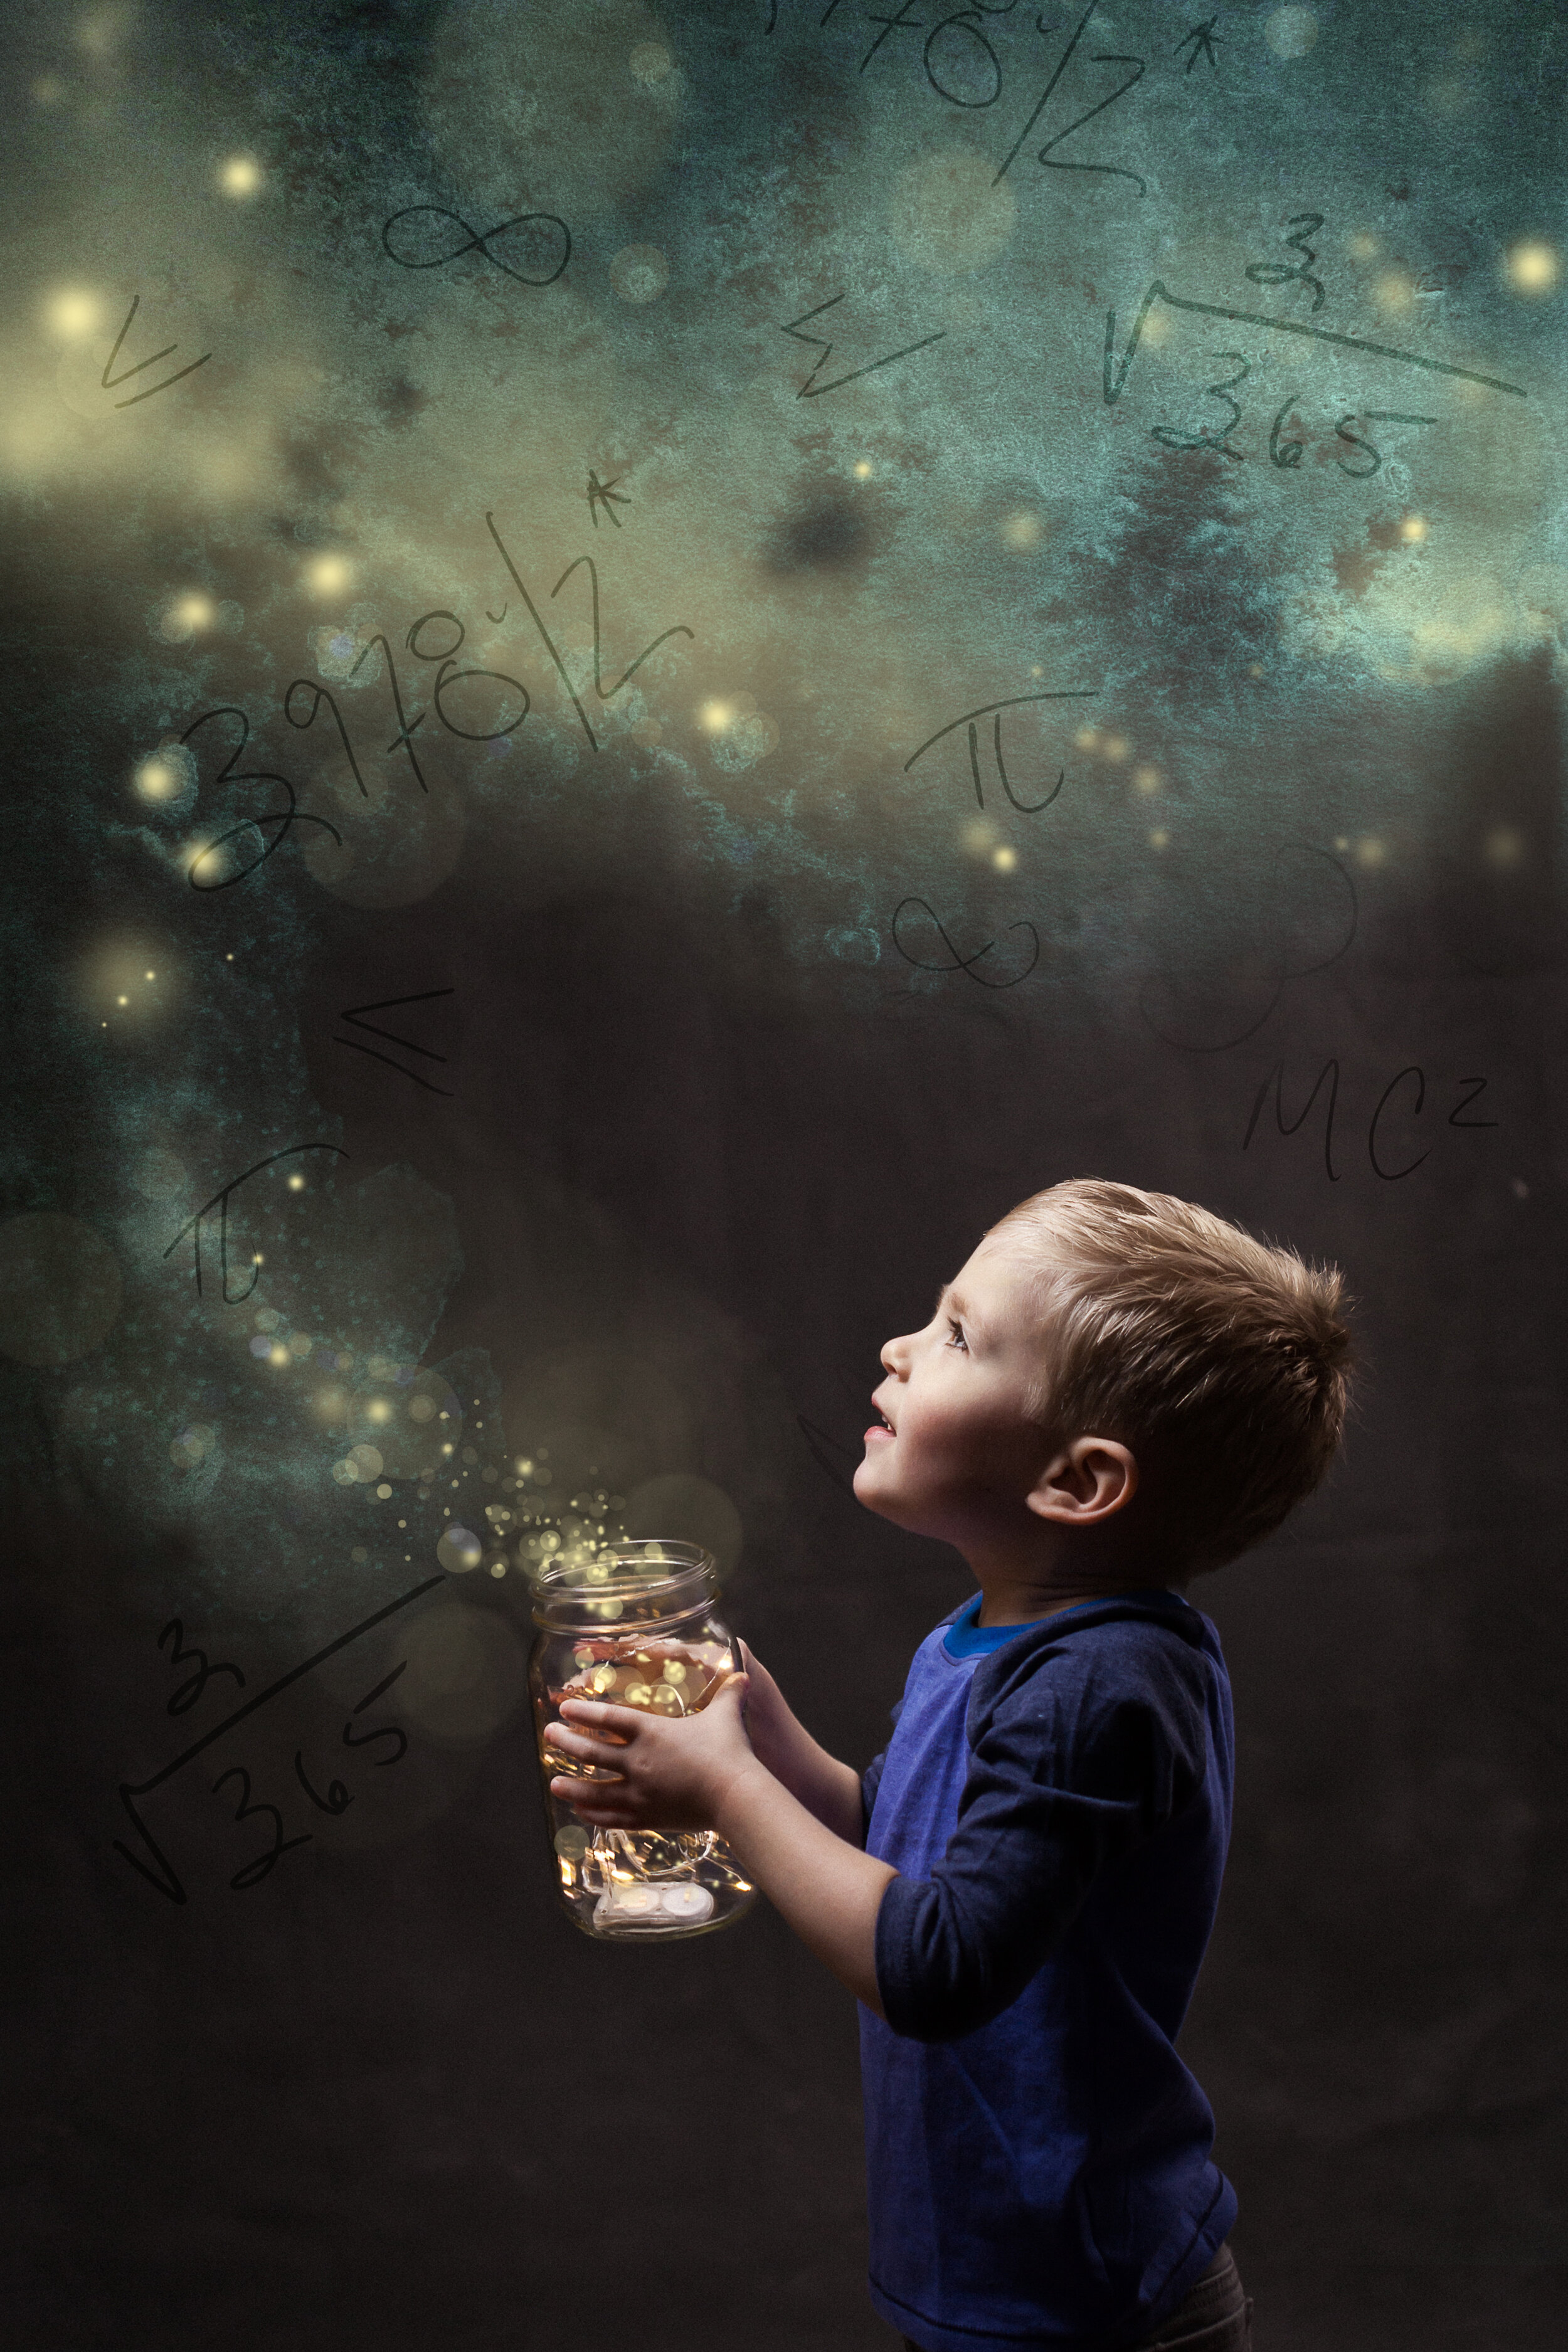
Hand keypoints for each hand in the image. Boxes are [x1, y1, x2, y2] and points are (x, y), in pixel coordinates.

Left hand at [546, 1671, 755, 1832]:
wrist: (735, 1796)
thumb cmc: (729, 1752)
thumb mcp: (725, 1716)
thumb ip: (728, 1694)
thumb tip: (741, 1675)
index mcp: (651, 1732)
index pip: (607, 1719)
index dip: (583, 1712)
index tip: (564, 1709)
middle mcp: (637, 1761)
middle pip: (590, 1751)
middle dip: (566, 1742)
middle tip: (550, 1735)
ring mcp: (639, 1792)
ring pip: (594, 1789)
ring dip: (570, 1785)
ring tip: (552, 1782)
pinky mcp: (646, 1817)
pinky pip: (612, 1817)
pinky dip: (593, 1814)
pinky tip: (580, 1812)